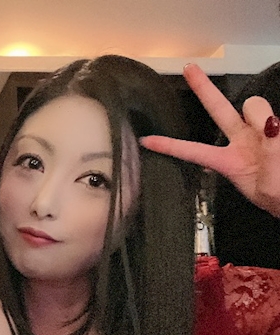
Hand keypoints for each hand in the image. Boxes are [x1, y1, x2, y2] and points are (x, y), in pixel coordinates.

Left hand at [140, 63, 279, 216]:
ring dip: (261, 118)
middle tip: (188, 67)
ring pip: (255, 106)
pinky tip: (279, 139)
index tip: (146, 140)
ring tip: (275, 144)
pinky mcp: (277, 126)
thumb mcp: (268, 187)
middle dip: (203, 88)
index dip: (170, 146)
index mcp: (229, 162)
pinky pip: (275, 115)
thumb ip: (268, 154)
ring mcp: (261, 132)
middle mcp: (241, 142)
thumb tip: (270, 126)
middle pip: (218, 109)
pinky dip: (277, 127)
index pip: (194, 151)